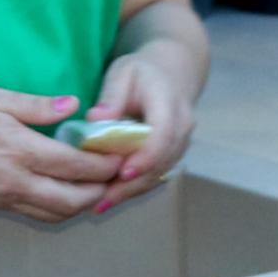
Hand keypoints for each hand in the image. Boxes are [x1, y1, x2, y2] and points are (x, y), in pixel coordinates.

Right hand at [0, 87, 122, 221]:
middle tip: (116, 173)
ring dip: (81, 204)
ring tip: (95, 184)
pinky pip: (34, 213)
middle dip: (101, 190)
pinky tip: (62, 190)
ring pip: (55, 214)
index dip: (105, 163)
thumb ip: (35, 105)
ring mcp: (2, 198)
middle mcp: (14, 182)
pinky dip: (57, 207)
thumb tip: (72, 105)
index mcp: (19, 151)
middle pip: (74, 201)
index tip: (121, 153)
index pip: (76, 166)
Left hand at [84, 44, 196, 212]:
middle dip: (133, 184)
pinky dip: (136, 186)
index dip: (145, 157)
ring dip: (132, 190)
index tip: (123, 173)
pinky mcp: (174, 153)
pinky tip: (112, 196)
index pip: (163, 135)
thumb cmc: (142, 72)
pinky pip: (157, 173)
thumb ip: (111, 96)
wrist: (172, 74)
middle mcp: (182, 126)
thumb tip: (94, 120)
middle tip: (102, 201)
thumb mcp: (123, 73)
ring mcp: (181, 142)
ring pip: (160, 172)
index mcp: (169, 103)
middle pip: (161, 161)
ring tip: (102, 204)